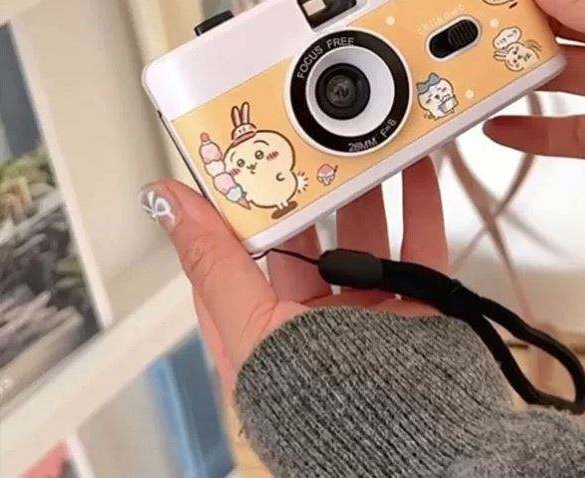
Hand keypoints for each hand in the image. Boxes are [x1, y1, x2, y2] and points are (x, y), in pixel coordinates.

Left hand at [142, 158, 446, 395]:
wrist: (414, 446)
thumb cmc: (321, 411)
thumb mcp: (252, 330)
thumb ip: (213, 262)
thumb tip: (164, 201)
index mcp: (264, 330)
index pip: (236, 256)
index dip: (232, 207)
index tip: (233, 157)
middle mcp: (315, 318)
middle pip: (306, 236)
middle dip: (306, 190)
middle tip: (303, 138)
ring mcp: (369, 310)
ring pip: (365, 232)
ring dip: (365, 188)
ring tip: (359, 141)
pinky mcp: (419, 305)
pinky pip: (420, 242)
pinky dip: (419, 201)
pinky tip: (414, 165)